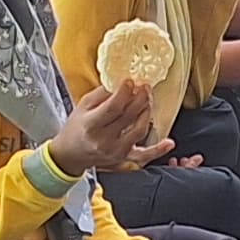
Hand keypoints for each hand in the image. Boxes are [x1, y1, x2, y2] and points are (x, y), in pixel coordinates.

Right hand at [51, 84, 170, 176]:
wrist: (70, 154)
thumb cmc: (76, 128)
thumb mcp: (83, 106)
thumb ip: (102, 94)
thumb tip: (122, 82)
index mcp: (91, 125)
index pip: (113, 107)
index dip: (125, 92)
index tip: (130, 81)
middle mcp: (104, 140)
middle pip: (129, 116)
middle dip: (140, 98)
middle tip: (145, 86)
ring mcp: (115, 151)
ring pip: (139, 130)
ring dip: (147, 112)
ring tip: (149, 98)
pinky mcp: (123, 158)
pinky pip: (143, 155)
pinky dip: (157, 150)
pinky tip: (169, 143)